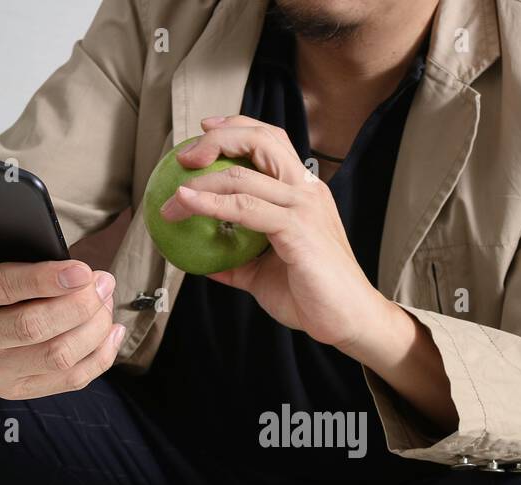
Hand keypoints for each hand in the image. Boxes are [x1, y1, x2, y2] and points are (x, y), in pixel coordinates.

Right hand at [0, 185, 124, 399]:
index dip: (44, 280)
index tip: (82, 268)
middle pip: (33, 328)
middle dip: (78, 304)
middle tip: (103, 280)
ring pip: (57, 357)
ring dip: (93, 328)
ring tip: (105, 298)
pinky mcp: (15, 390)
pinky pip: (68, 381)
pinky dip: (99, 358)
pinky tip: (111, 330)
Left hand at [159, 115, 388, 351]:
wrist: (346, 321)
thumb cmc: (312, 297)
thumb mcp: (264, 274)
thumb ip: (237, 261)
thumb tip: (204, 262)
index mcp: (304, 192)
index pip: (271, 140)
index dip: (236, 127)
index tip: (204, 133)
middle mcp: (306, 190)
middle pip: (261, 139)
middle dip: (217, 139)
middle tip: (184, 157)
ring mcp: (303, 207)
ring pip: (245, 174)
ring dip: (200, 181)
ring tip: (173, 197)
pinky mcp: (297, 228)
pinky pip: (244, 208)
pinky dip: (210, 203)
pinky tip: (188, 204)